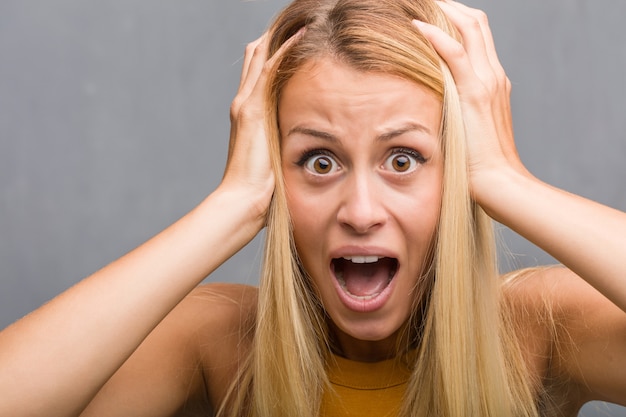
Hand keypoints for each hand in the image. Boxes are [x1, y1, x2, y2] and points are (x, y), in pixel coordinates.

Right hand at [222, 30, 303, 221]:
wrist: (243, 199)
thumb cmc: (260, 189)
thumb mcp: (273, 159)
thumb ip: (279, 145)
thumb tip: (295, 146)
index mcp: (248, 115)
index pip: (258, 74)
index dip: (272, 54)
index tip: (293, 39)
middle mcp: (243, 104)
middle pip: (255, 58)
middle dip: (273, 39)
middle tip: (296, 22)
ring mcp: (245, 105)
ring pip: (260, 57)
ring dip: (278, 38)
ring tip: (300, 20)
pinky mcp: (252, 109)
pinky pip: (269, 69)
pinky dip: (283, 50)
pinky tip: (300, 34)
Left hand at [414, 0, 528, 205]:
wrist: (498, 181)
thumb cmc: (479, 164)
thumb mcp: (468, 128)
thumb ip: (456, 111)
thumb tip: (431, 108)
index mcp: (493, 81)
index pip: (476, 35)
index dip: (455, 19)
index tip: (430, 14)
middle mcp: (493, 74)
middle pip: (475, 22)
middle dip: (449, 7)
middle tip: (423, 2)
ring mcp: (487, 81)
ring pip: (469, 28)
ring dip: (442, 11)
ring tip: (416, 5)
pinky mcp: (475, 93)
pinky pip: (454, 53)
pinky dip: (435, 35)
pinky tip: (416, 27)